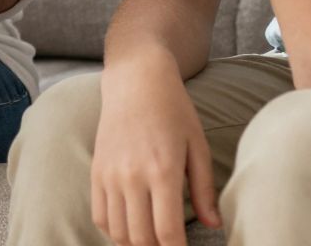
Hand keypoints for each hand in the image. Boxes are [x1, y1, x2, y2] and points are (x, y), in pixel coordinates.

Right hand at [91, 57, 220, 245]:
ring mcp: (110, 175)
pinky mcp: (96, 172)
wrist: (136, 81)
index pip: (167, 232)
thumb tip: (214, 225)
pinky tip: (131, 228)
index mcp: (163, 171)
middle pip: (141, 238)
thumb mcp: (197, 145)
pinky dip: (114, 231)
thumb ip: (204, 189)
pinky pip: (100, 217)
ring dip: (136, 244)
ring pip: (118, 233)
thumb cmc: (173, 110)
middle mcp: (132, 176)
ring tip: (152, 241)